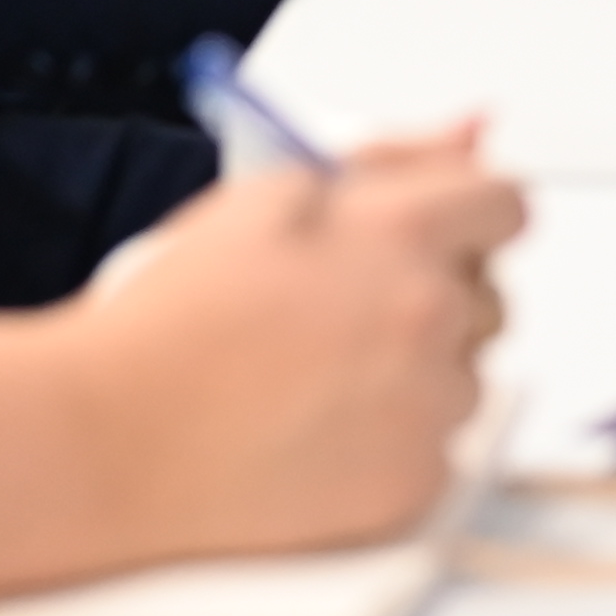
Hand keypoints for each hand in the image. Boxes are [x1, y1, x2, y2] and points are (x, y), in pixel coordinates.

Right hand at [64, 125, 523, 564]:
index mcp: (402, 231)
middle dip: (438, 294)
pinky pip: (441, 451)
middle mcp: (429, 315)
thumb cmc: (172, 321)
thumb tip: (472, 131)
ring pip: (466, 376)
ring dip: (419, 372)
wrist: (110, 438)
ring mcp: (426, 405)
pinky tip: (322, 433)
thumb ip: (391, 162)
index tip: (442, 235)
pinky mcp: (412, 484)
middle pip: (491, 295)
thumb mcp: (271, 197)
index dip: (470, 216)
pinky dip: (398, 443)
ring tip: (320, 380)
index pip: (505, 205)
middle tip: (350, 313)